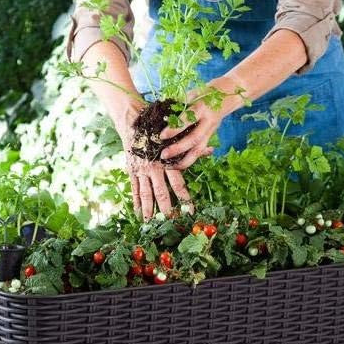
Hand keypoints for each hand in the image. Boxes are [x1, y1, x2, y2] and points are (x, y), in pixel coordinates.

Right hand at [117, 105, 192, 219]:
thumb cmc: (160, 128)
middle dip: (167, 208)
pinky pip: (134, 189)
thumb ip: (193, 146)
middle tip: (172, 221)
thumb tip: (211, 149)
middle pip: (161, 192)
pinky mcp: (132, 171)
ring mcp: (141, 170)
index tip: (190, 210)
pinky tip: (138, 213)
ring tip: (151, 222)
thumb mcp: (176, 136)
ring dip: (149, 209)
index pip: (178, 183)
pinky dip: (136, 202)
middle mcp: (154, 167)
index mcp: (167, 160)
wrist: (133, 120)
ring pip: (146, 193)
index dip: (184, 198)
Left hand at [158, 95, 221, 170]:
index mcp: (202, 108)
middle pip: (194, 140)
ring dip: (184, 161)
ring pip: (199, 150)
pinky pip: (200, 151)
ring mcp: (210, 131)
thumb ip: (179, 102)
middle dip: (178, 149)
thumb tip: (160, 110)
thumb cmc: (207, 92)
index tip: (162, 135)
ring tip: (169, 166)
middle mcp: (207, 122)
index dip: (175, 129)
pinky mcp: (210, 137)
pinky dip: (189, 159)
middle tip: (163, 155)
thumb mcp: (193, 93)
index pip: (187, 120)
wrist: (229, 96)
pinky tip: (177, 164)